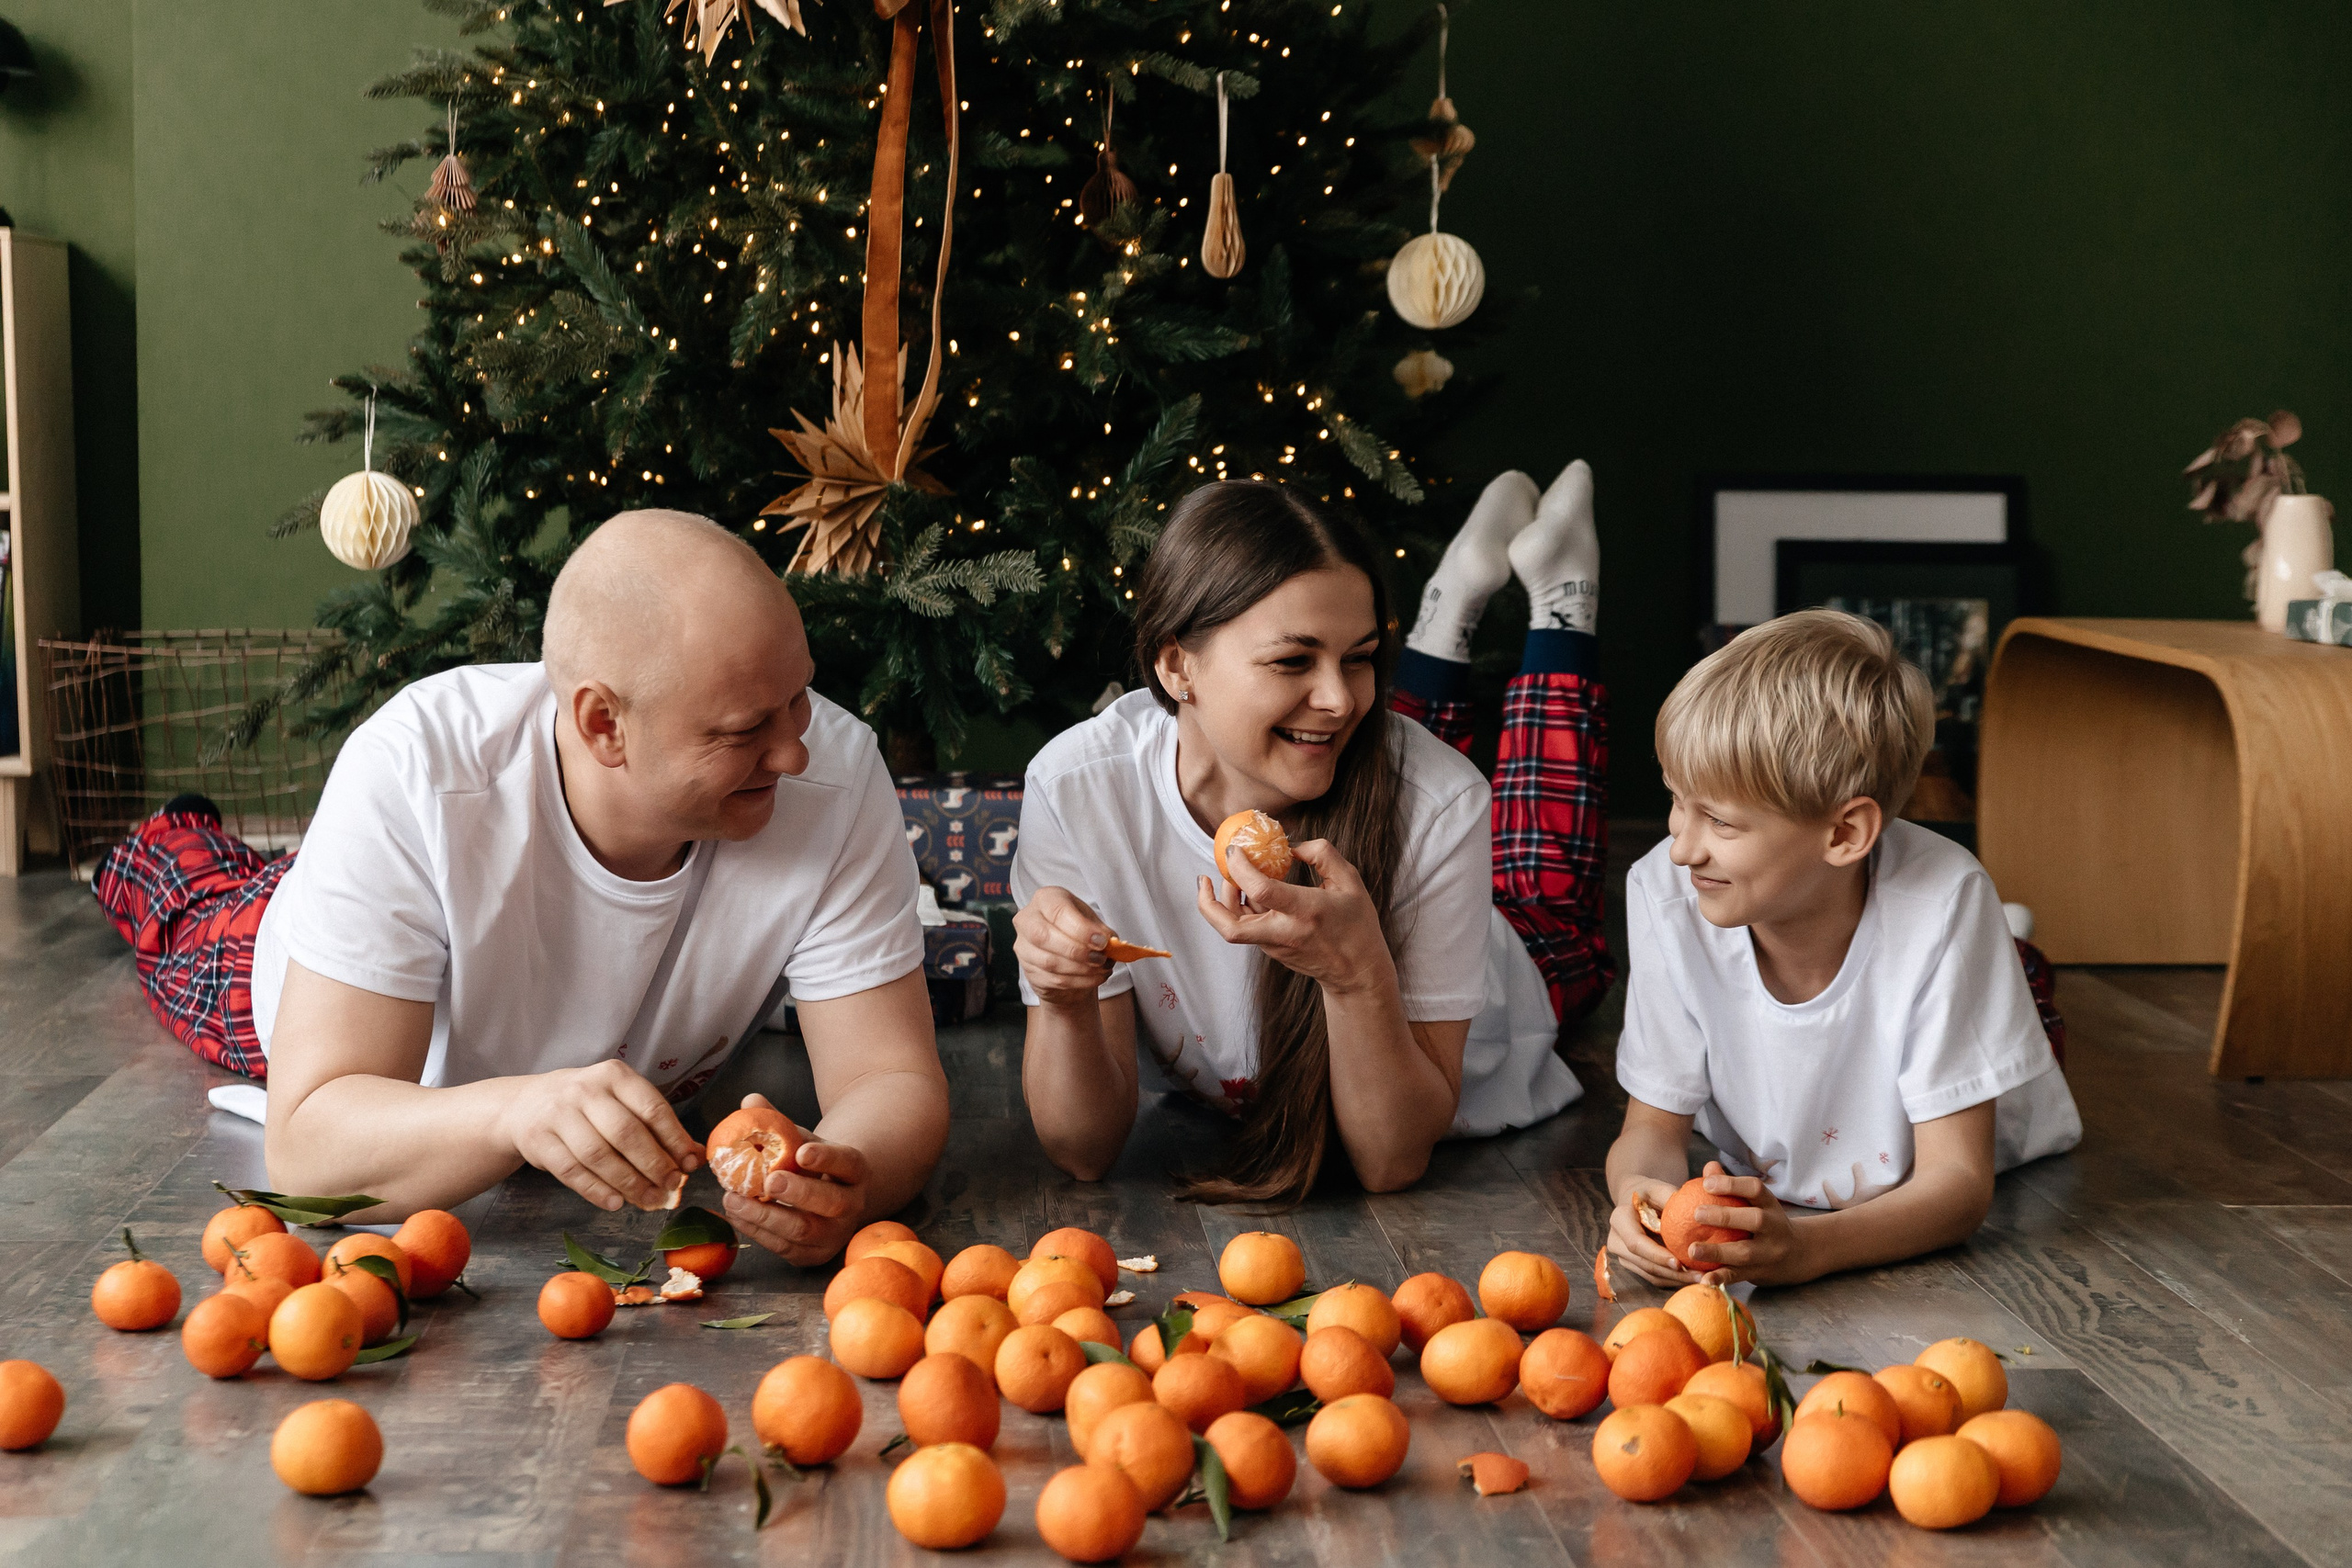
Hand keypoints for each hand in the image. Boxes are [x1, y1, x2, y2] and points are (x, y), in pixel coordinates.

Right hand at [496, 1058, 703, 1212]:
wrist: (524, 1104)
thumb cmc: (587, 1105)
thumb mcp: (621, 1102)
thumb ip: (656, 1126)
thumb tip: (696, 1156)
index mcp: (614, 1076)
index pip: (652, 1109)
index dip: (674, 1139)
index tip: (689, 1164)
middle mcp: (585, 1090)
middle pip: (626, 1133)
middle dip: (653, 1164)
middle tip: (670, 1187)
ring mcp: (558, 1114)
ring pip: (598, 1155)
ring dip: (628, 1183)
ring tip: (648, 1200)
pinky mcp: (538, 1140)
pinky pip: (571, 1171)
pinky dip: (596, 1191)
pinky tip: (616, 1203)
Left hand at [720, 1107, 870, 1265]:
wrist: (831, 1199)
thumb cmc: (813, 1164)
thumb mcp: (803, 1139)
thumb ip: (778, 1122)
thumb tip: (750, 1100)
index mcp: (856, 1171)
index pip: (846, 1163)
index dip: (826, 1158)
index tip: (802, 1151)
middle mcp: (853, 1205)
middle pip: (831, 1203)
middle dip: (798, 1193)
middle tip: (769, 1181)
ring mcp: (834, 1234)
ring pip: (802, 1230)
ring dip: (764, 1216)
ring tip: (732, 1198)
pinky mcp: (813, 1255)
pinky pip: (784, 1247)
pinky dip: (756, 1231)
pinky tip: (735, 1214)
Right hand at [1014, 886, 1116, 1008]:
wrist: (1067, 957)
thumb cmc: (1078, 932)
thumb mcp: (1092, 923)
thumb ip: (1101, 931)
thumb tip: (1111, 942)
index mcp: (1045, 899)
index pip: (1058, 911)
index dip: (1081, 929)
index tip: (1102, 942)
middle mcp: (1027, 920)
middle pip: (1044, 936)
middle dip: (1077, 950)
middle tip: (1101, 958)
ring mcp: (1023, 947)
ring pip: (1049, 962)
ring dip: (1081, 969)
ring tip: (1102, 969)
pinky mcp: (1029, 971)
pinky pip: (1053, 980)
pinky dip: (1078, 982)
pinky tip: (1094, 978)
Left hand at [1195, 839, 1395, 995]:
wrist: (1356, 973)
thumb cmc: (1356, 925)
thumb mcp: (1350, 881)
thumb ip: (1322, 854)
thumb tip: (1290, 844)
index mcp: (1306, 911)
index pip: (1261, 890)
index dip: (1241, 868)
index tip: (1235, 850)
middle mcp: (1285, 932)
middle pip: (1230, 927)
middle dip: (1208, 903)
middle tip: (1205, 878)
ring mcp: (1275, 946)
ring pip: (1233, 928)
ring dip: (1224, 902)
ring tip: (1231, 877)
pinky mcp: (1271, 951)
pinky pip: (1247, 928)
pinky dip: (1240, 909)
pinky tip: (1250, 892)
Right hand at [1607, 1175, 1697, 1287]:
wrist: (1634, 1200)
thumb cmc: (1650, 1192)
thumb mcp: (1658, 1188)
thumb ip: (1670, 1197)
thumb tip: (1692, 1211)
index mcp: (1619, 1219)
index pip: (1636, 1243)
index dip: (1657, 1255)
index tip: (1679, 1263)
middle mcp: (1616, 1241)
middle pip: (1644, 1264)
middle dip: (1672, 1273)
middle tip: (1699, 1276)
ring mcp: (1623, 1256)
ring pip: (1650, 1274)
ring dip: (1676, 1280)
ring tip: (1701, 1279)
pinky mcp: (1633, 1265)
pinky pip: (1654, 1277)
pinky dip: (1673, 1279)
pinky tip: (1693, 1278)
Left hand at [1682, 1160, 1807, 1285]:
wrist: (1799, 1254)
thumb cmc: (1766, 1222)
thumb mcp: (1757, 1203)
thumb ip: (1733, 1187)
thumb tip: (1709, 1167)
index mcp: (1771, 1205)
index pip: (1756, 1189)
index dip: (1733, 1184)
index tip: (1707, 1183)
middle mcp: (1774, 1228)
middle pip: (1755, 1220)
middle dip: (1726, 1216)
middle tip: (1696, 1213)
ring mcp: (1769, 1253)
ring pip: (1745, 1252)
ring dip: (1717, 1251)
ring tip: (1692, 1249)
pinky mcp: (1761, 1273)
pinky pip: (1739, 1276)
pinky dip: (1721, 1279)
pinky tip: (1703, 1279)